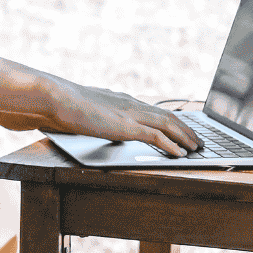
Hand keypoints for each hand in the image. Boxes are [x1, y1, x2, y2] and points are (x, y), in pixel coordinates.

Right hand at [0, 58, 202, 156]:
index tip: (181, 127)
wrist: (54, 98)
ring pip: (168, 124)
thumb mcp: (82, 110)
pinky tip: (180, 153)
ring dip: (184, 137)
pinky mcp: (126, 126)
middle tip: (198, 140)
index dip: (171, 120)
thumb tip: (85, 119)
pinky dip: (171, 145)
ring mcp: (129, 113)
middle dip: (185, 128)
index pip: (152, 109)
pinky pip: (156, 136)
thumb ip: (90, 114)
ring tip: (195, 148)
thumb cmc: (61, 104)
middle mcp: (130, 103)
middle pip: (167, 115)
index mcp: (120, 99)